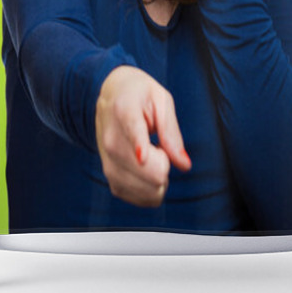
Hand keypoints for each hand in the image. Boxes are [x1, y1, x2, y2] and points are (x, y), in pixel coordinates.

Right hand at [95, 65, 191, 207]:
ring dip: (159, 178)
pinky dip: (151, 190)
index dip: (139, 146)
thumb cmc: (140, 94)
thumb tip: (184, 165)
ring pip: (145, 190)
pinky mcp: (108, 176)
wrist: (110, 95)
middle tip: (160, 146)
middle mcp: (111, 139)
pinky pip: (137, 198)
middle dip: (166, 164)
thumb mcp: (161, 100)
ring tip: (153, 154)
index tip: (141, 155)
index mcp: (125, 111)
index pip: (132, 131)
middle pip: (148, 170)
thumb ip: (171, 132)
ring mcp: (107, 161)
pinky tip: (150, 171)